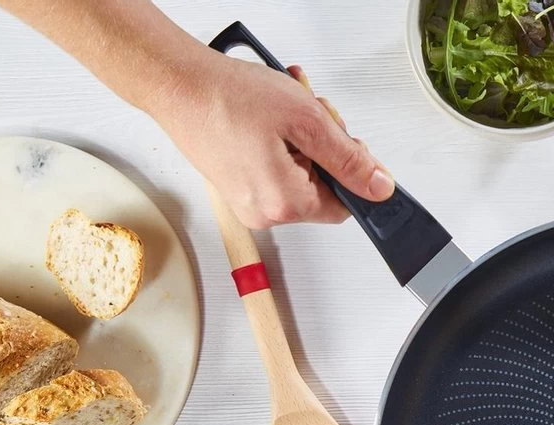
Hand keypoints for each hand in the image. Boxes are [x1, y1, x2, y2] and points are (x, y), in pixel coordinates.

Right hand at [151, 51, 393, 228]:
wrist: (174, 83)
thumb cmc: (228, 96)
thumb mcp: (307, 121)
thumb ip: (349, 159)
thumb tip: (379, 187)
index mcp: (285, 204)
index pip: (345, 206)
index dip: (353, 172)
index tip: (348, 144)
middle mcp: (265, 213)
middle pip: (323, 189)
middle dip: (325, 148)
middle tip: (312, 113)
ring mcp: (249, 202)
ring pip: (301, 175)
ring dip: (304, 139)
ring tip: (286, 109)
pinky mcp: (238, 187)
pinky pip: (276, 170)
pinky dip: (282, 142)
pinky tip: (271, 117)